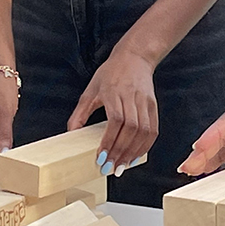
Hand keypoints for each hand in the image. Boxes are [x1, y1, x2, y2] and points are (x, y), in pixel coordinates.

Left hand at [66, 47, 157, 174]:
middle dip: (120, 151)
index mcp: (114, 92)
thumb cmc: (111, 72)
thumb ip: (80, 113)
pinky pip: (153, 130)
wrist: (135, 57)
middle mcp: (131, 96)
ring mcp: (144, 101)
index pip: (115, 119)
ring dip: (133, 152)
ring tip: (123, 166)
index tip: (102, 157)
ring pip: (143, 131)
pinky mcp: (153, 105)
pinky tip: (136, 155)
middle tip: (111, 168)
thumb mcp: (90, 90)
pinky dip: (145, 146)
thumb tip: (71, 134)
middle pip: (130, 129)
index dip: (110, 140)